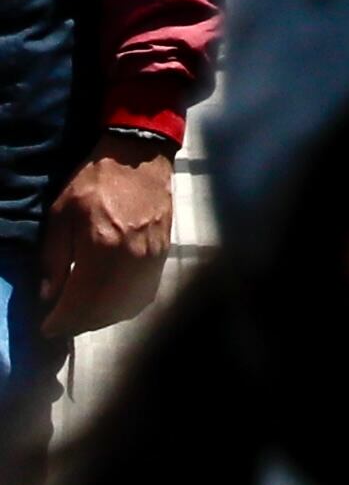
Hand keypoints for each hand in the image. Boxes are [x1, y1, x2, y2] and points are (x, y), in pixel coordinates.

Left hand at [42, 146, 170, 337]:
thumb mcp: (61, 214)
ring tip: (85, 313)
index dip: (61, 322)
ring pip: (128, 306)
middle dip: (81, 323)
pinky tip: (112, 300)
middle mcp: (132, 259)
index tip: (47, 326)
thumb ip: (54, 258)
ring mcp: (152, 258)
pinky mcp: (164, 254)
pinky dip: (126, 305)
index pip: (80, 303)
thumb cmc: (95, 182)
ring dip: (104, 317)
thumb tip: (50, 296)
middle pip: (105, 311)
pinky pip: (145, 293)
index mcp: (102, 248)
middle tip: (63, 321)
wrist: (139, 157)